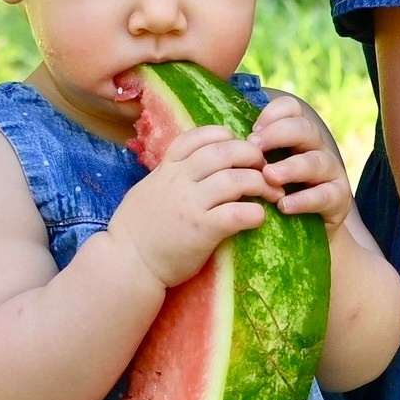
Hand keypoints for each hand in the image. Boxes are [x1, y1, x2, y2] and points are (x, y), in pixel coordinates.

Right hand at [104, 124, 272, 289]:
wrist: (127, 264)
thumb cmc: (138, 230)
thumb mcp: (149, 189)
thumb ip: (170, 173)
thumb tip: (193, 162)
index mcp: (167, 169)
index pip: (198, 136)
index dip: (224, 136)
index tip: (236, 145)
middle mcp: (179, 181)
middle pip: (225, 152)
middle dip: (251, 154)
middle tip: (264, 167)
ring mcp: (191, 205)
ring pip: (237, 179)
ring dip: (261, 183)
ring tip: (273, 193)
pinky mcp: (202, 230)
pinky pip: (238, 213)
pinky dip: (255, 213)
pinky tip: (259, 217)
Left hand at [253, 93, 354, 224]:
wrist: (297, 236)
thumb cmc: (269, 196)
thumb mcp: (257, 170)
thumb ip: (245, 153)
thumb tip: (216, 138)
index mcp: (296, 135)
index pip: (292, 109)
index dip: (273, 114)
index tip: (251, 130)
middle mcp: (316, 148)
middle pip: (305, 128)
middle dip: (278, 134)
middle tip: (253, 146)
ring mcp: (330, 173)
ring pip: (315, 161)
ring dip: (291, 167)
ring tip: (268, 176)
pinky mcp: (338, 199)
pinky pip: (325, 195)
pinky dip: (304, 200)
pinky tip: (284, 206)